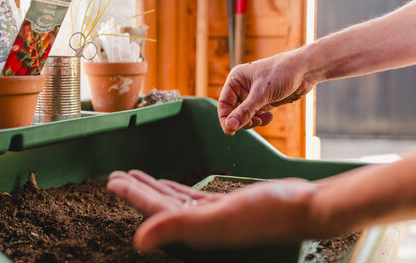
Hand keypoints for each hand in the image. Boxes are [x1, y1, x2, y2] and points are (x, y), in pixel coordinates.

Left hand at [107, 170, 318, 250]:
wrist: (303, 207)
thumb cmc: (267, 214)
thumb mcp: (219, 219)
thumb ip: (178, 227)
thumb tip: (138, 241)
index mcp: (193, 229)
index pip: (154, 209)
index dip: (131, 194)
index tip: (112, 179)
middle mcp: (198, 225)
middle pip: (159, 204)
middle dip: (136, 189)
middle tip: (116, 175)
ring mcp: (211, 216)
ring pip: (173, 199)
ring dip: (153, 186)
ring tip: (136, 175)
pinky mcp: (224, 207)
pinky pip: (192, 196)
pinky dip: (176, 188)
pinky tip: (169, 182)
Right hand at [218, 51, 314, 134]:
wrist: (305, 70)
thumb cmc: (282, 72)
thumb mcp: (261, 94)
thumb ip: (244, 111)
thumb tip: (230, 126)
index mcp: (236, 79)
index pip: (223, 103)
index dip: (225, 118)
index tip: (231, 131)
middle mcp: (242, 87)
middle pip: (233, 111)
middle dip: (242, 120)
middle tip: (254, 123)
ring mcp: (253, 94)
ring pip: (245, 115)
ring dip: (252, 121)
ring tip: (263, 119)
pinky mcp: (264, 100)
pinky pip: (257, 115)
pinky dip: (261, 119)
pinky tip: (270, 117)